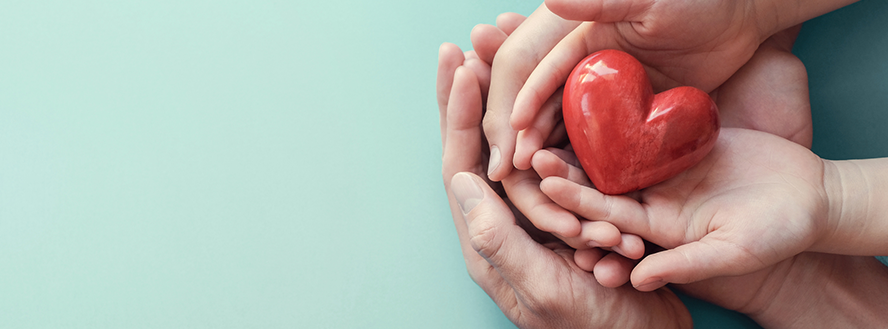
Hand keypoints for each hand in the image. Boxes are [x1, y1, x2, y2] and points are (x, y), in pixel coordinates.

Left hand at [438, 41, 691, 328]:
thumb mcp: (545, 291)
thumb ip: (501, 243)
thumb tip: (462, 184)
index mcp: (489, 243)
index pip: (461, 165)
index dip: (459, 113)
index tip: (461, 64)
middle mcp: (504, 226)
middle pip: (479, 148)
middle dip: (473, 96)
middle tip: (472, 44)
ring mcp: (533, 219)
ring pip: (512, 148)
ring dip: (506, 103)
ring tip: (501, 59)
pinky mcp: (564, 217)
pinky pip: (549, 164)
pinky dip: (545, 127)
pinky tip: (546, 97)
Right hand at [485, 0, 851, 178]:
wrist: (742, 14)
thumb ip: (597, 2)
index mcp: (581, 42)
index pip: (541, 72)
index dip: (524, 99)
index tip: (511, 127)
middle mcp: (589, 74)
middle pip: (547, 109)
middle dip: (529, 136)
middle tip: (516, 168)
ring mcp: (612, 100)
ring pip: (573, 134)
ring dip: (557, 158)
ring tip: (544, 185)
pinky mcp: (637, 120)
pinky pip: (609, 148)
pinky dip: (594, 168)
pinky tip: (586, 191)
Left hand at [534, 25, 824, 289]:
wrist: (809, 199)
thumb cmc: (777, 234)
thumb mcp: (733, 253)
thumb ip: (686, 264)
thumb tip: (640, 280)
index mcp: (657, 230)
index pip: (609, 217)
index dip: (578, 203)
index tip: (546, 188)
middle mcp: (653, 201)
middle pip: (604, 186)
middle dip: (569, 174)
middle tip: (533, 156)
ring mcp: (665, 171)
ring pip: (618, 155)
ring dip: (587, 145)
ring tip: (553, 127)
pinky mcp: (679, 144)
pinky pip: (646, 130)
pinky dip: (623, 120)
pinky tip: (596, 103)